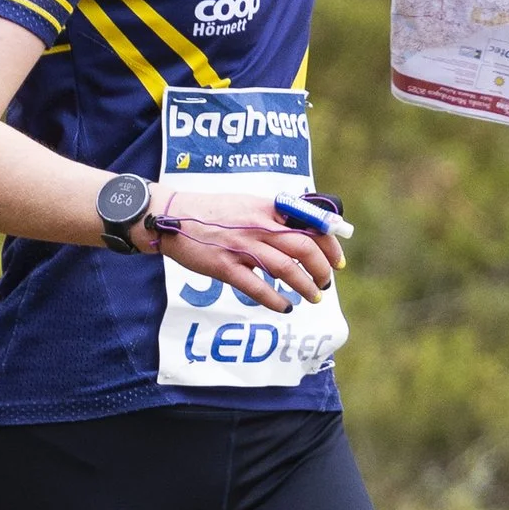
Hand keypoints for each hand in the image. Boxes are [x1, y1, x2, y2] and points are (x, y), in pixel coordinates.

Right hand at [134, 184, 346, 310]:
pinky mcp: (224, 267)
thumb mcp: (247, 203)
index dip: (329, 244)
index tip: (337, 260)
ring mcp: (241, 247)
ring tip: (313, 297)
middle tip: (325, 282)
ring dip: (305, 287)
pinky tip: (285, 307)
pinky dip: (275, 300)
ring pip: (285, 269)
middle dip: (321, 269)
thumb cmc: (211, 211)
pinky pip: (256, 288)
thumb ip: (273, 215)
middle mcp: (257, 226)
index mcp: (266, 207)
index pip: (310, 223)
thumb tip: (306, 229)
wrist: (171, 217)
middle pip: (303, 248)